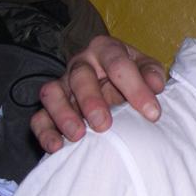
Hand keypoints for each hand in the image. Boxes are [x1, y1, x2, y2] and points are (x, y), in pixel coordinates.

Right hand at [31, 35, 167, 152]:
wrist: (112, 82)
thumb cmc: (131, 74)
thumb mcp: (146, 68)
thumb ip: (151, 74)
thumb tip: (156, 86)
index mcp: (105, 49)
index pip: (118, 64)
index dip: (136, 88)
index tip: (152, 113)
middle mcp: (80, 63)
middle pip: (80, 76)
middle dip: (91, 101)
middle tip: (104, 125)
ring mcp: (62, 84)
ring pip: (52, 94)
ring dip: (63, 115)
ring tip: (78, 135)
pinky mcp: (49, 107)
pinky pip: (39, 117)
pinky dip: (45, 132)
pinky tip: (57, 147)